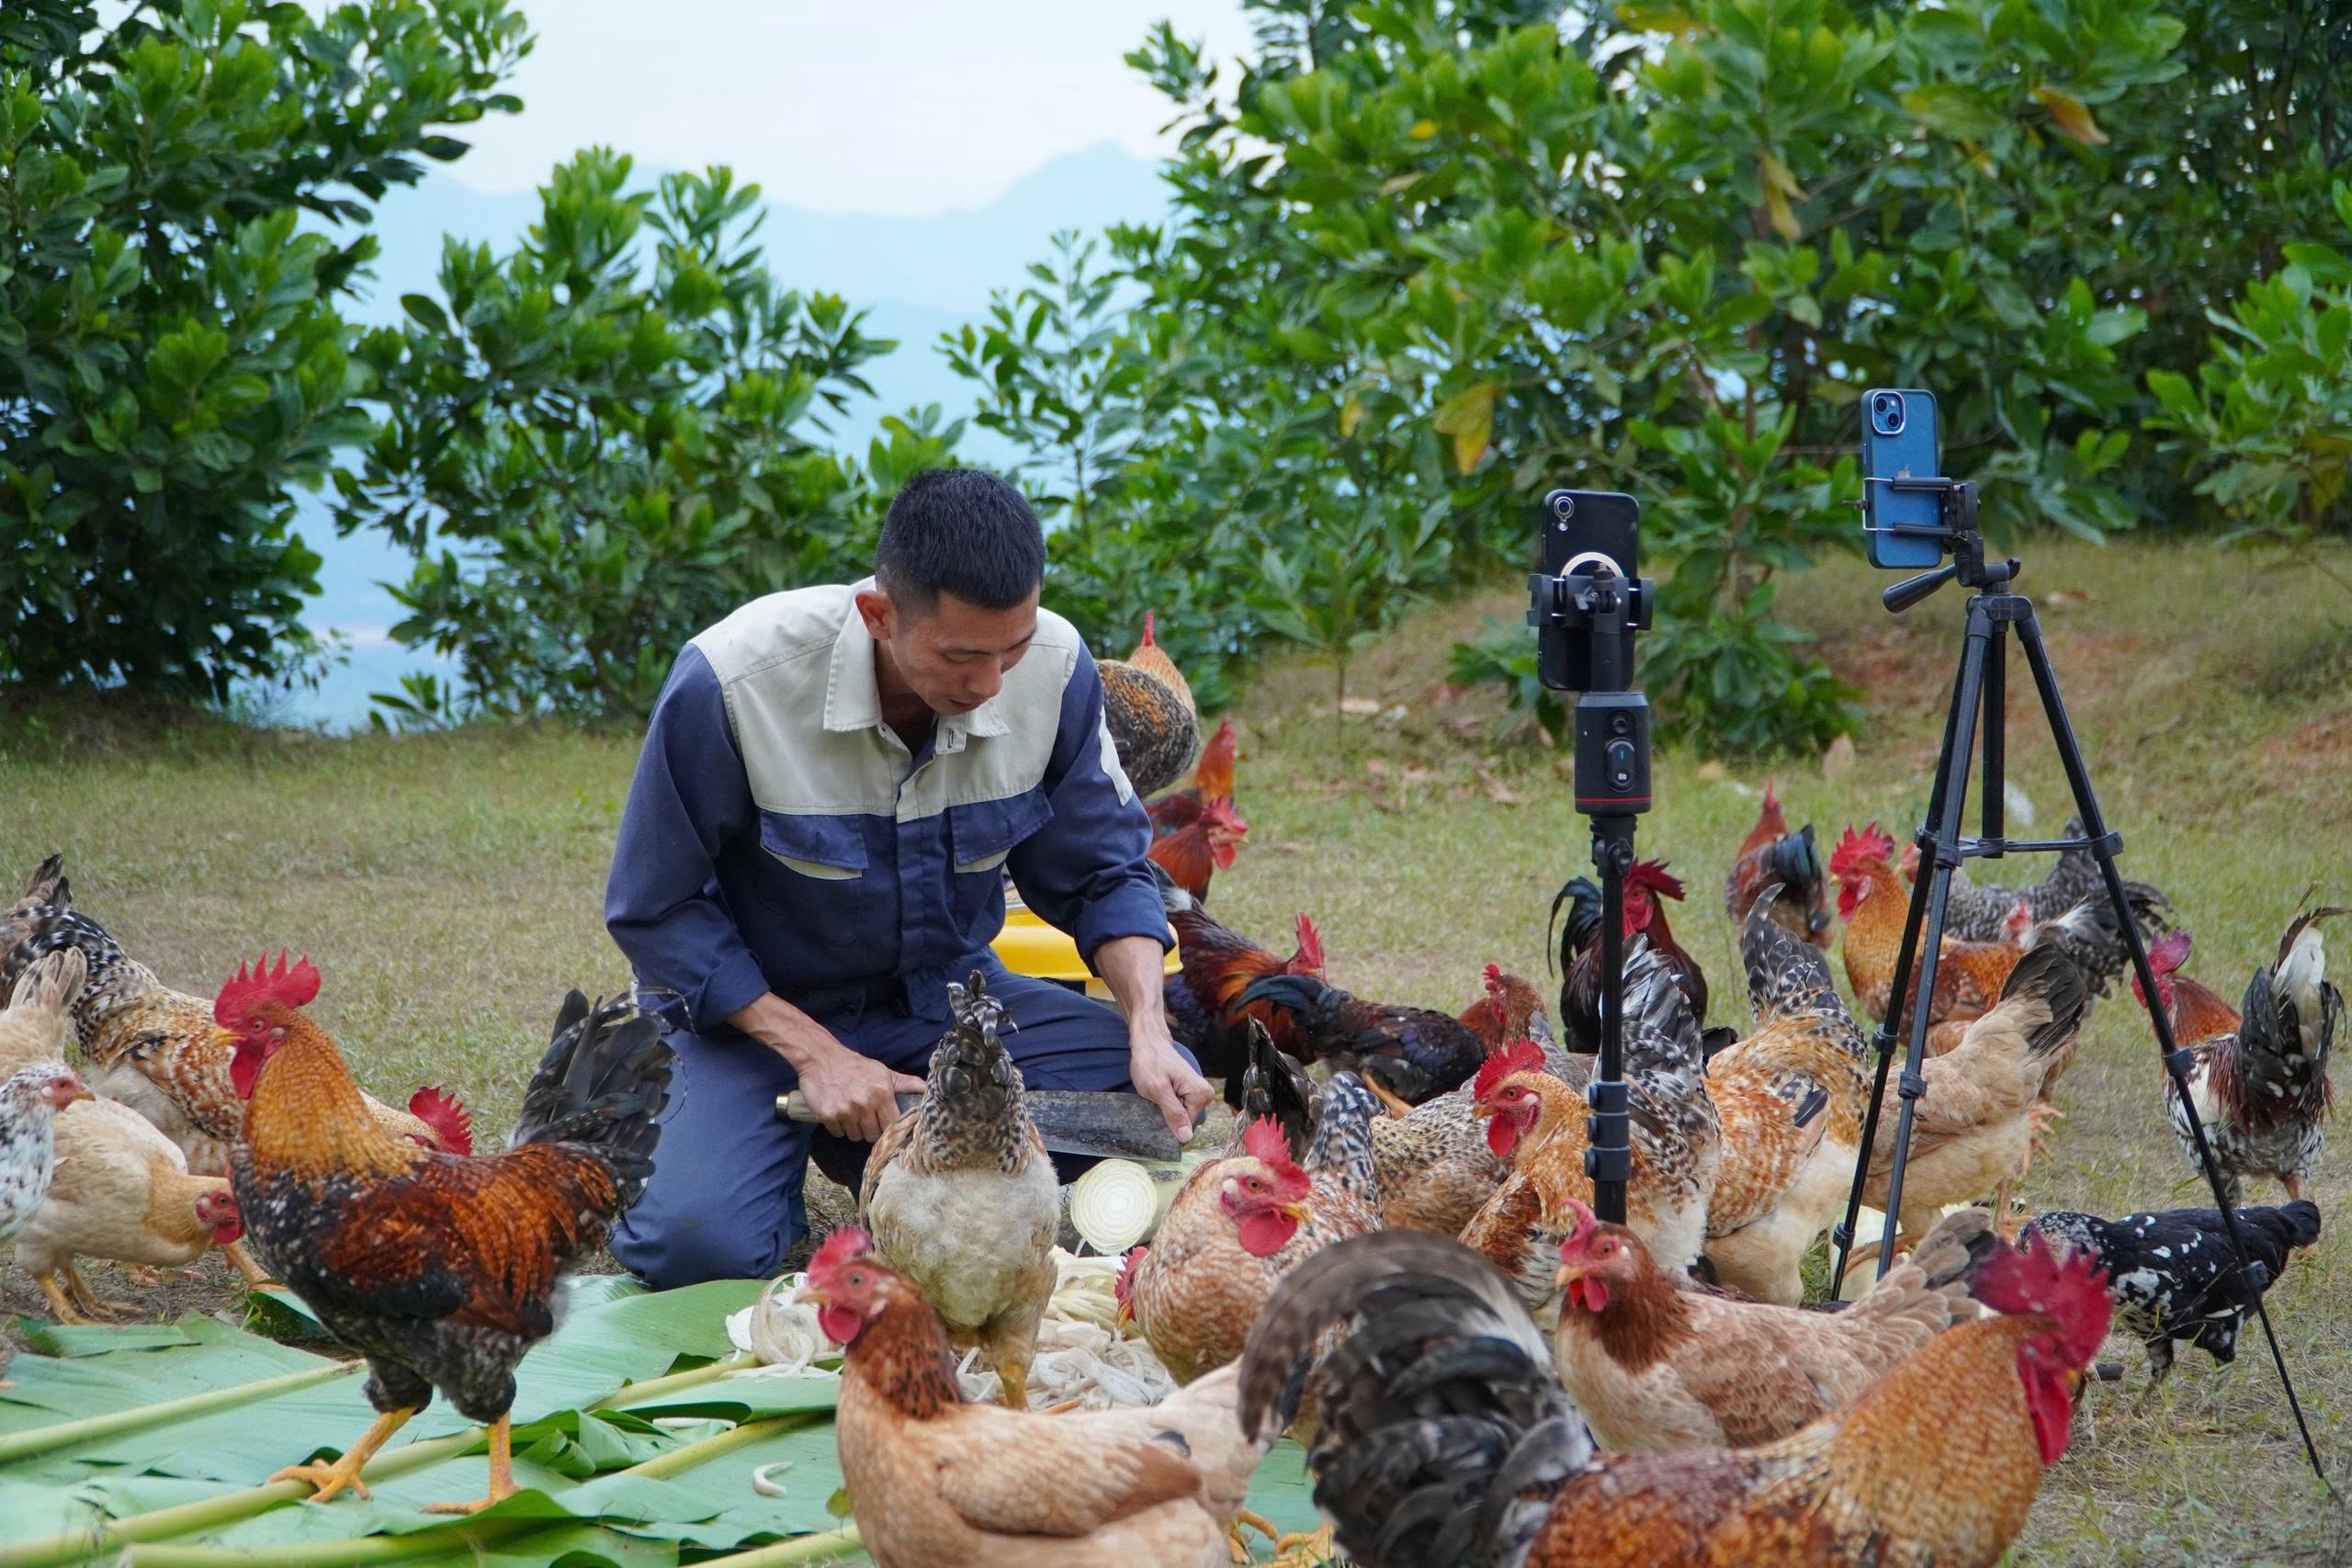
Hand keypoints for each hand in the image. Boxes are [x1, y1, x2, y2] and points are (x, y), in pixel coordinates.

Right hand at [730, 993, 924, 1143]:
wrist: (822, 1057)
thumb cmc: (855, 1066)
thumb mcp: (882, 1071)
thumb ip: (905, 1083)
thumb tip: (926, 1089)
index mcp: (882, 1093)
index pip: (893, 1125)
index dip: (890, 1128)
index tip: (885, 1126)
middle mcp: (865, 1104)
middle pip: (874, 1136)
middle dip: (871, 1130)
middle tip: (866, 1119)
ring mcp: (846, 1111)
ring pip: (855, 1137)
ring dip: (854, 1130)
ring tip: (851, 1115)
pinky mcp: (828, 1115)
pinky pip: (838, 1133)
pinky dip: (838, 1128)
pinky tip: (838, 1114)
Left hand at [1128, 1025, 1213, 1143]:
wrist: (1149, 1042)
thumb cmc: (1151, 1062)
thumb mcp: (1158, 1090)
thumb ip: (1173, 1114)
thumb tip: (1186, 1137)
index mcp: (1201, 1095)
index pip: (1186, 1127)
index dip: (1167, 1123)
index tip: (1156, 1109)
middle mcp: (1205, 1095)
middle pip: (1185, 1121)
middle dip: (1167, 1115)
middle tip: (1155, 1098)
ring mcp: (1198, 1093)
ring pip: (1181, 1115)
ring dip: (1165, 1109)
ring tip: (1156, 1093)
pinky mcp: (1190, 1092)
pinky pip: (1179, 1107)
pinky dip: (1166, 1104)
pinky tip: (1159, 1093)